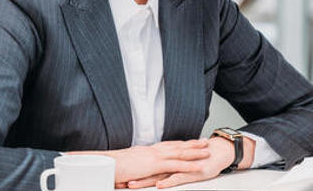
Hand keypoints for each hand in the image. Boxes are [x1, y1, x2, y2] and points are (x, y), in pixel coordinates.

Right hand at [72, 138, 209, 184]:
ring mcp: (155, 156)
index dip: (179, 143)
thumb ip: (135, 166)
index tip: (189, 141)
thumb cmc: (111, 167)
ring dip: (195, 152)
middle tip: (205, 141)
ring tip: (208, 151)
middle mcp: (152, 150)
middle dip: (191, 143)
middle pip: (176, 145)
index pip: (167, 145)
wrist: (104, 164)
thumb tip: (136, 171)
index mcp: (146, 151)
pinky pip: (176, 165)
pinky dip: (189, 165)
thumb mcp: (126, 165)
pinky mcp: (155, 164)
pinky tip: (199, 166)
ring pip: (180, 152)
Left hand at [125, 135, 255, 188]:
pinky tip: (159, 185)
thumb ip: (165, 165)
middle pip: (148, 170)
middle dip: (133, 176)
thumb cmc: (199, 158)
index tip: (117, 176)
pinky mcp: (191, 172)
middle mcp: (170, 162)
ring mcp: (180, 167)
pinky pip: (177, 178)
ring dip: (145, 180)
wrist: (218, 151)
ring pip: (159, 174)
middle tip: (118, 182)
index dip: (131, 171)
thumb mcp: (178, 162)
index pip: (145, 166)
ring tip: (132, 185)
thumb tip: (150, 172)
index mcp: (166, 159)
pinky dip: (168, 182)